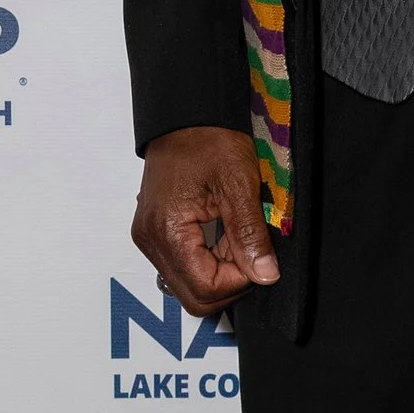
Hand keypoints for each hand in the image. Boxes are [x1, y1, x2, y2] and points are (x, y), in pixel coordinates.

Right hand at [132, 127, 280, 318]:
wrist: (188, 115)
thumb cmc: (210, 139)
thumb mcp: (239, 186)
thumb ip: (250, 235)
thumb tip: (264, 274)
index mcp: (166, 230)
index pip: (204, 288)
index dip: (239, 281)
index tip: (259, 258)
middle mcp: (150, 239)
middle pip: (192, 296)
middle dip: (228, 282)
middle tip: (250, 253)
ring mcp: (148, 237)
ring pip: (188, 284)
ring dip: (219, 271)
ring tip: (236, 238)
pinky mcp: (154, 232)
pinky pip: (182, 265)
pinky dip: (207, 260)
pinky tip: (222, 235)